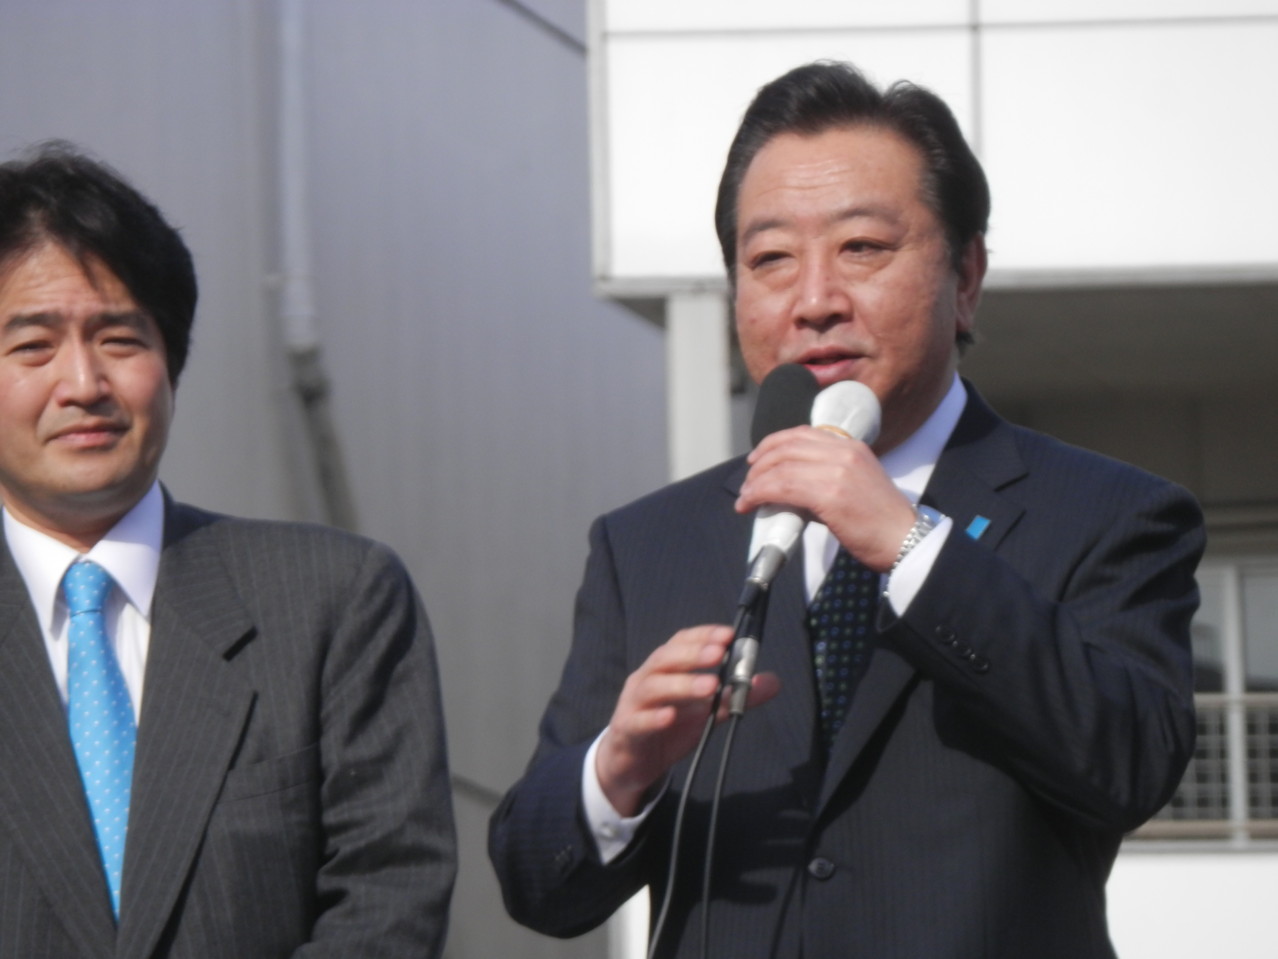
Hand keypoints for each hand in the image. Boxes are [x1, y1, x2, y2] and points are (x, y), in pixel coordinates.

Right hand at [595, 624, 779, 815]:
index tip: (729, 634)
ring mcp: (633, 703)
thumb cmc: (669, 727)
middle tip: (720, 653)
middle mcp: (646, 679)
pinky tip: (670, 716)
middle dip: (693, 654)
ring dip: (682, 684)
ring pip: (653, 686)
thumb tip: (773, 681)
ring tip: (710, 686)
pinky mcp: (627, 730)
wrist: (632, 762)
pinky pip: (638, 721)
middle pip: (665, 658)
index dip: (703, 635)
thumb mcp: (708, 711)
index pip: (681, 642)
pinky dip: (654, 717)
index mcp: (665, 668)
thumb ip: (736, 696)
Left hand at [736, 425, 915, 571]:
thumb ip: (823, 480)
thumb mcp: (854, 487)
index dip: (773, 443)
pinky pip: (783, 487)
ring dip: (755, 482)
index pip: (803, 433)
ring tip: (745, 497)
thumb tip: (786, 490)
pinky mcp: (830, 494)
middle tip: (747, 481)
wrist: (906, 541)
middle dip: (759, 463)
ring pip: (781, 466)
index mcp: (852, 447)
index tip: (758, 458)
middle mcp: (844, 452)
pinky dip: (760, 494)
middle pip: (787, 446)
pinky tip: (751, 504)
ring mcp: (838, 471)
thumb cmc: (880, 523)